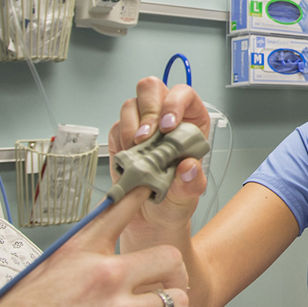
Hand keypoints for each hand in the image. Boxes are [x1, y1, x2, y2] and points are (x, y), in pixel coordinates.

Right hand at [108, 77, 212, 242]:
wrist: (153, 218)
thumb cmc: (176, 200)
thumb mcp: (189, 195)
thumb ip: (192, 182)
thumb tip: (189, 167)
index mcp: (192, 122)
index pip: (183, 94)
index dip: (173, 103)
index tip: (167, 126)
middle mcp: (166, 117)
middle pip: (152, 89)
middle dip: (147, 112)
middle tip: (145, 138)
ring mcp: (143, 124)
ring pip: (130, 105)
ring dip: (130, 128)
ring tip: (137, 153)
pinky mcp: (123, 136)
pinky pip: (115, 126)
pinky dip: (119, 142)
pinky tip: (128, 159)